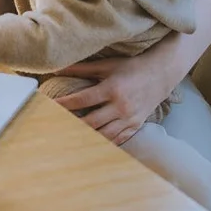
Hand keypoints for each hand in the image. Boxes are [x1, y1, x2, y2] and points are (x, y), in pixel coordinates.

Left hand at [52, 54, 172, 144]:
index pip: (82, 100)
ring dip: (85, 138)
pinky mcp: (136, 126)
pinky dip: (102, 143)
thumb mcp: (107, 65)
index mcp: (112, 89)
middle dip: (71, 125)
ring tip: (68, 139)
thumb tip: (57, 67)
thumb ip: (82, 68)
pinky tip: (89, 145)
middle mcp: (121, 106)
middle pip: (91, 122)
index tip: (49, 108)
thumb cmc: (131, 68)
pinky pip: (117, 140)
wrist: (161, 74)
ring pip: (103, 135)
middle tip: (55, 128)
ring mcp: (130, 119)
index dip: (64, 105)